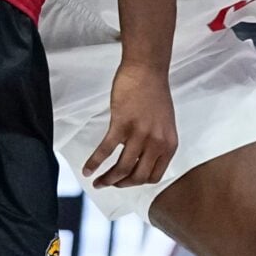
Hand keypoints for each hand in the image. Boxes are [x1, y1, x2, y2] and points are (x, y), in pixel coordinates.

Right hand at [86, 59, 178, 190]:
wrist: (147, 70)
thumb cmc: (154, 93)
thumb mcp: (164, 124)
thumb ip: (157, 143)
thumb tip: (142, 160)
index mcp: (169, 145)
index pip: (154, 177)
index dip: (138, 183)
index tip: (126, 181)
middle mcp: (157, 143)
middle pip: (137, 177)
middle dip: (121, 185)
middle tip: (109, 184)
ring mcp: (139, 135)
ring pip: (122, 168)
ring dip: (108, 179)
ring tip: (97, 182)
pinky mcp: (122, 124)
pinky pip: (106, 150)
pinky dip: (94, 162)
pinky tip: (87, 169)